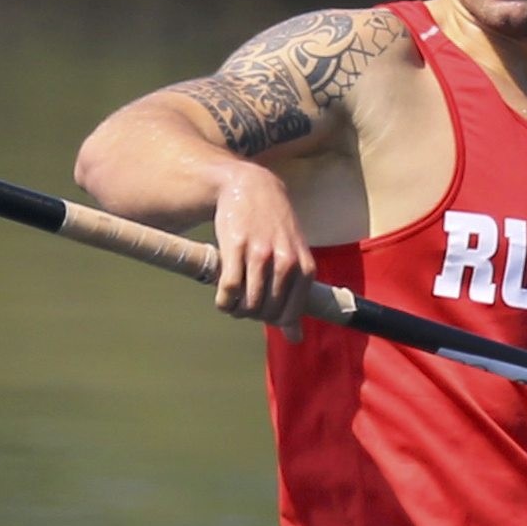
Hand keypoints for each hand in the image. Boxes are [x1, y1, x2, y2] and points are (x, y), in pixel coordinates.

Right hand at [209, 163, 318, 330]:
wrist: (252, 187)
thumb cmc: (275, 227)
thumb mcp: (294, 258)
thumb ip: (297, 297)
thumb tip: (296, 338)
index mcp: (304, 268)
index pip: (289, 314)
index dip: (272, 320)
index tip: (262, 311)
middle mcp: (285, 262)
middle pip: (266, 313)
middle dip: (252, 315)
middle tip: (244, 304)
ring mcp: (260, 255)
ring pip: (247, 304)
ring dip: (236, 310)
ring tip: (232, 300)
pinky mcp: (235, 248)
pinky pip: (228, 290)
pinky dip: (223, 301)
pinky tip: (223, 295)